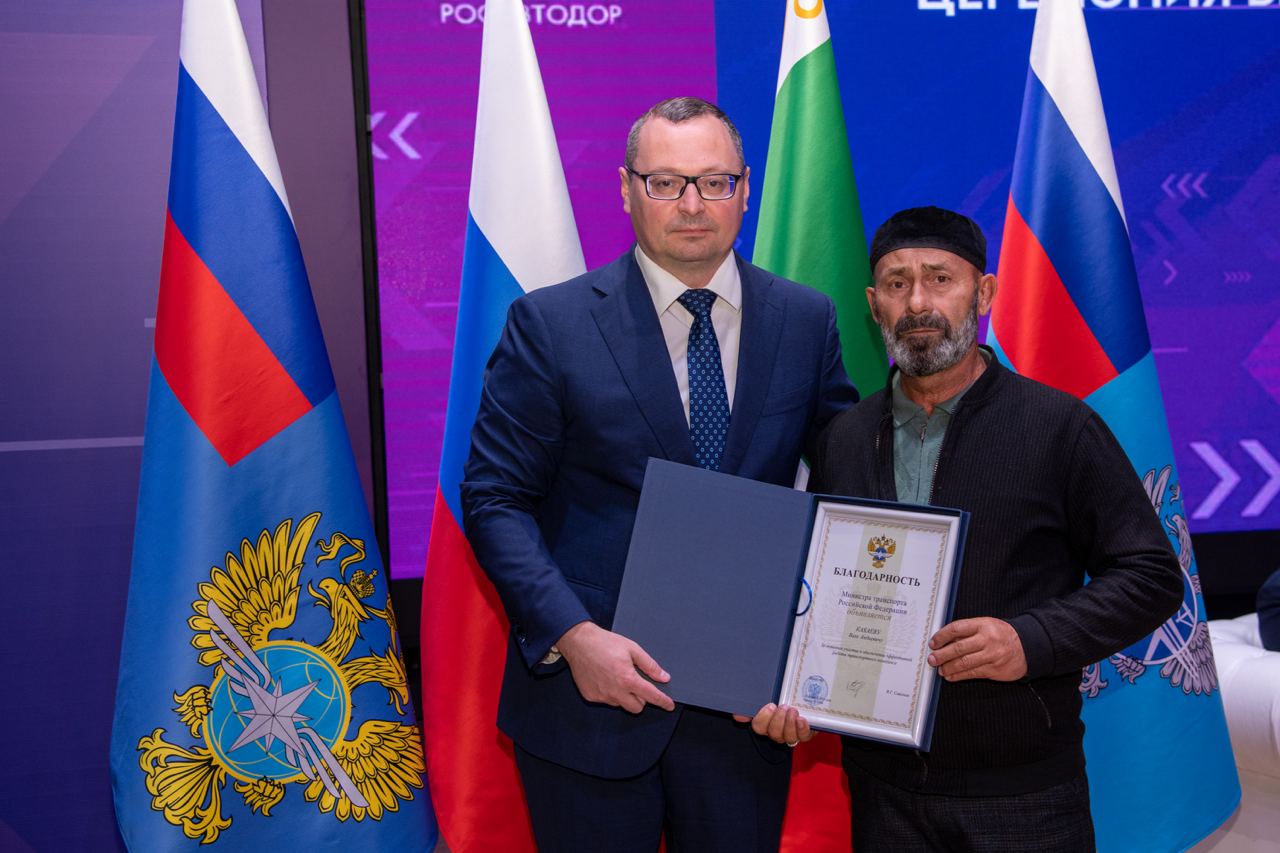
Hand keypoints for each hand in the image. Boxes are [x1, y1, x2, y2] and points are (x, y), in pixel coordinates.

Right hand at [556, 621, 674, 713]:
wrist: (579, 642)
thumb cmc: (605, 643)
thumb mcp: (632, 648)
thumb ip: (650, 665)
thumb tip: (664, 677)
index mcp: (628, 679)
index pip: (651, 696)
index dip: (663, 701)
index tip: (669, 705)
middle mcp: (615, 691)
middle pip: (637, 707)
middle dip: (641, 699)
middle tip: (636, 682)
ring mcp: (602, 696)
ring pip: (621, 704)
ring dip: (624, 695)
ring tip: (616, 676)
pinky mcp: (591, 696)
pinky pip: (606, 700)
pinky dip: (609, 692)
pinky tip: (605, 677)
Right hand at [732, 703, 812, 745]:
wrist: (806, 698)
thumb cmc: (783, 696)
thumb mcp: (768, 696)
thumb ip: (753, 703)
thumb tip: (737, 716)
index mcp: (766, 722)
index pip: (759, 727)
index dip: (763, 718)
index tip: (770, 705)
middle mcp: (777, 731)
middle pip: (773, 734)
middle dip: (778, 720)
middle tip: (783, 707)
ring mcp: (792, 734)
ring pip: (788, 738)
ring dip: (790, 724)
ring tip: (793, 711)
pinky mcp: (805, 733)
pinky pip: (803, 737)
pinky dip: (802, 728)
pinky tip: (801, 719)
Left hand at [928, 617, 1026, 681]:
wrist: (1028, 646)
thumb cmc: (1002, 635)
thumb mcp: (986, 625)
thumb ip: (967, 632)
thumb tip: (944, 640)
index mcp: (983, 625)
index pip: (957, 628)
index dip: (942, 636)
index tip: (933, 643)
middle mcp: (987, 639)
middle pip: (959, 648)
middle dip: (942, 655)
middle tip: (932, 659)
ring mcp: (992, 655)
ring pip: (964, 663)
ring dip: (949, 667)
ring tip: (940, 669)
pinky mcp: (995, 670)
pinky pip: (973, 673)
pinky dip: (959, 676)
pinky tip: (951, 676)